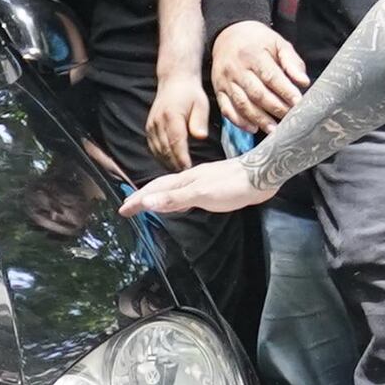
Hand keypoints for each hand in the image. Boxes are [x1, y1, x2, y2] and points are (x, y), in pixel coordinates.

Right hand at [121, 152, 275, 220]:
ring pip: (172, 188)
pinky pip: (185, 192)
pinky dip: (175, 198)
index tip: (123, 210)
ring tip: (148, 203)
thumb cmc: (233, 185)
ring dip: (157, 196)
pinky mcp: (213, 186)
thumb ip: (174, 198)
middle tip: (129, 207)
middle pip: (160, 187)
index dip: (137, 199)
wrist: (262, 175)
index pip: (154, 190)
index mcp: (184, 180)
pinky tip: (182, 202)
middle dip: (142, 196)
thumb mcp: (201, 194)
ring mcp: (201, 181)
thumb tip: (146, 201)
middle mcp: (190, 178)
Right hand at [147, 66, 211, 168]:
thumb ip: (200, 121)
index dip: (182, 158)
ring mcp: (151, 125)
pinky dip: (161, 157)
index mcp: (172, 116)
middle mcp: (158, 122)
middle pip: (165, 150)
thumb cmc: (190, 93)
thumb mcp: (201, 104)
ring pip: (158, 150)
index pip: (176, 142)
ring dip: (167, 163)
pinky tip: (170, 163)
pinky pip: (153, 147)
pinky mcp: (149, 128)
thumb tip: (201, 137)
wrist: (174, 81)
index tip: (188, 169)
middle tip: (186, 176)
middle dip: (175, 165)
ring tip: (179, 173)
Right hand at [209, 18, 309, 133]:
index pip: (271, 76)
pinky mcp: (218, 89)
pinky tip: (252, 128)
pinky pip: (227, 109)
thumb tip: (303, 82)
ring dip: (259, 119)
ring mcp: (226, 80)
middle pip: (257, 93)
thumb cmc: (258, 40)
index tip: (298, 103)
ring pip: (242, 104)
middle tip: (289, 119)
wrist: (228, 34)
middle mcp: (237, 69)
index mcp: (254, 54)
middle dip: (275, 108)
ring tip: (274, 129)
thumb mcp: (278, 43)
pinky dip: (239, 121)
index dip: (285, 91)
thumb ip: (292, 62)